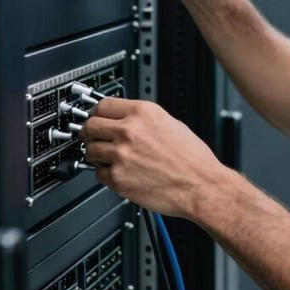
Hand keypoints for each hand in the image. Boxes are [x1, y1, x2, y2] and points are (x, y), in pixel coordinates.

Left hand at [80, 97, 221, 217]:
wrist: (200, 184)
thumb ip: (145, 120)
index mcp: (143, 113)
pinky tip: (120, 173)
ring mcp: (121, 154)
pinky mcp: (118, 178)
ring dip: (96, 154)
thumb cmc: (192, 158)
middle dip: (89, 133)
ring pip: (90, 150)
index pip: (103, 105)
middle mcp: (129, 131)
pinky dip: (106, 174)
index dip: (97, 112)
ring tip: (109, 158)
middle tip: (93, 138)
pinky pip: (98, 173)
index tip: (96, 117)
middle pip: (90, 126)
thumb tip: (128, 119)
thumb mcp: (171, 124)